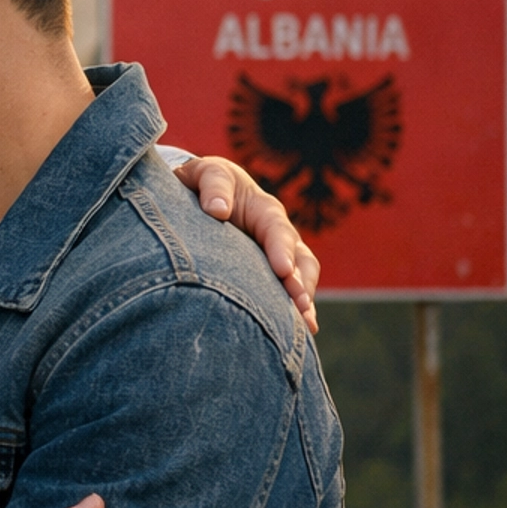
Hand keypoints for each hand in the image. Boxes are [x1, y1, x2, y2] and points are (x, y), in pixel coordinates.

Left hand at [173, 155, 318, 332]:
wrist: (202, 196)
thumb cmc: (204, 184)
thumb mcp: (207, 174)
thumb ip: (213, 186)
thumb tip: (217, 209)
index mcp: (264, 209)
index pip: (277, 229)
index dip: (281, 249)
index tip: (282, 270)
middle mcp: (278, 234)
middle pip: (299, 258)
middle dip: (300, 281)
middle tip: (299, 303)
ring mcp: (278, 256)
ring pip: (301, 278)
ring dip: (304, 300)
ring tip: (305, 324)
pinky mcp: (271, 275)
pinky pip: (290, 294)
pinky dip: (297, 312)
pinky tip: (301, 333)